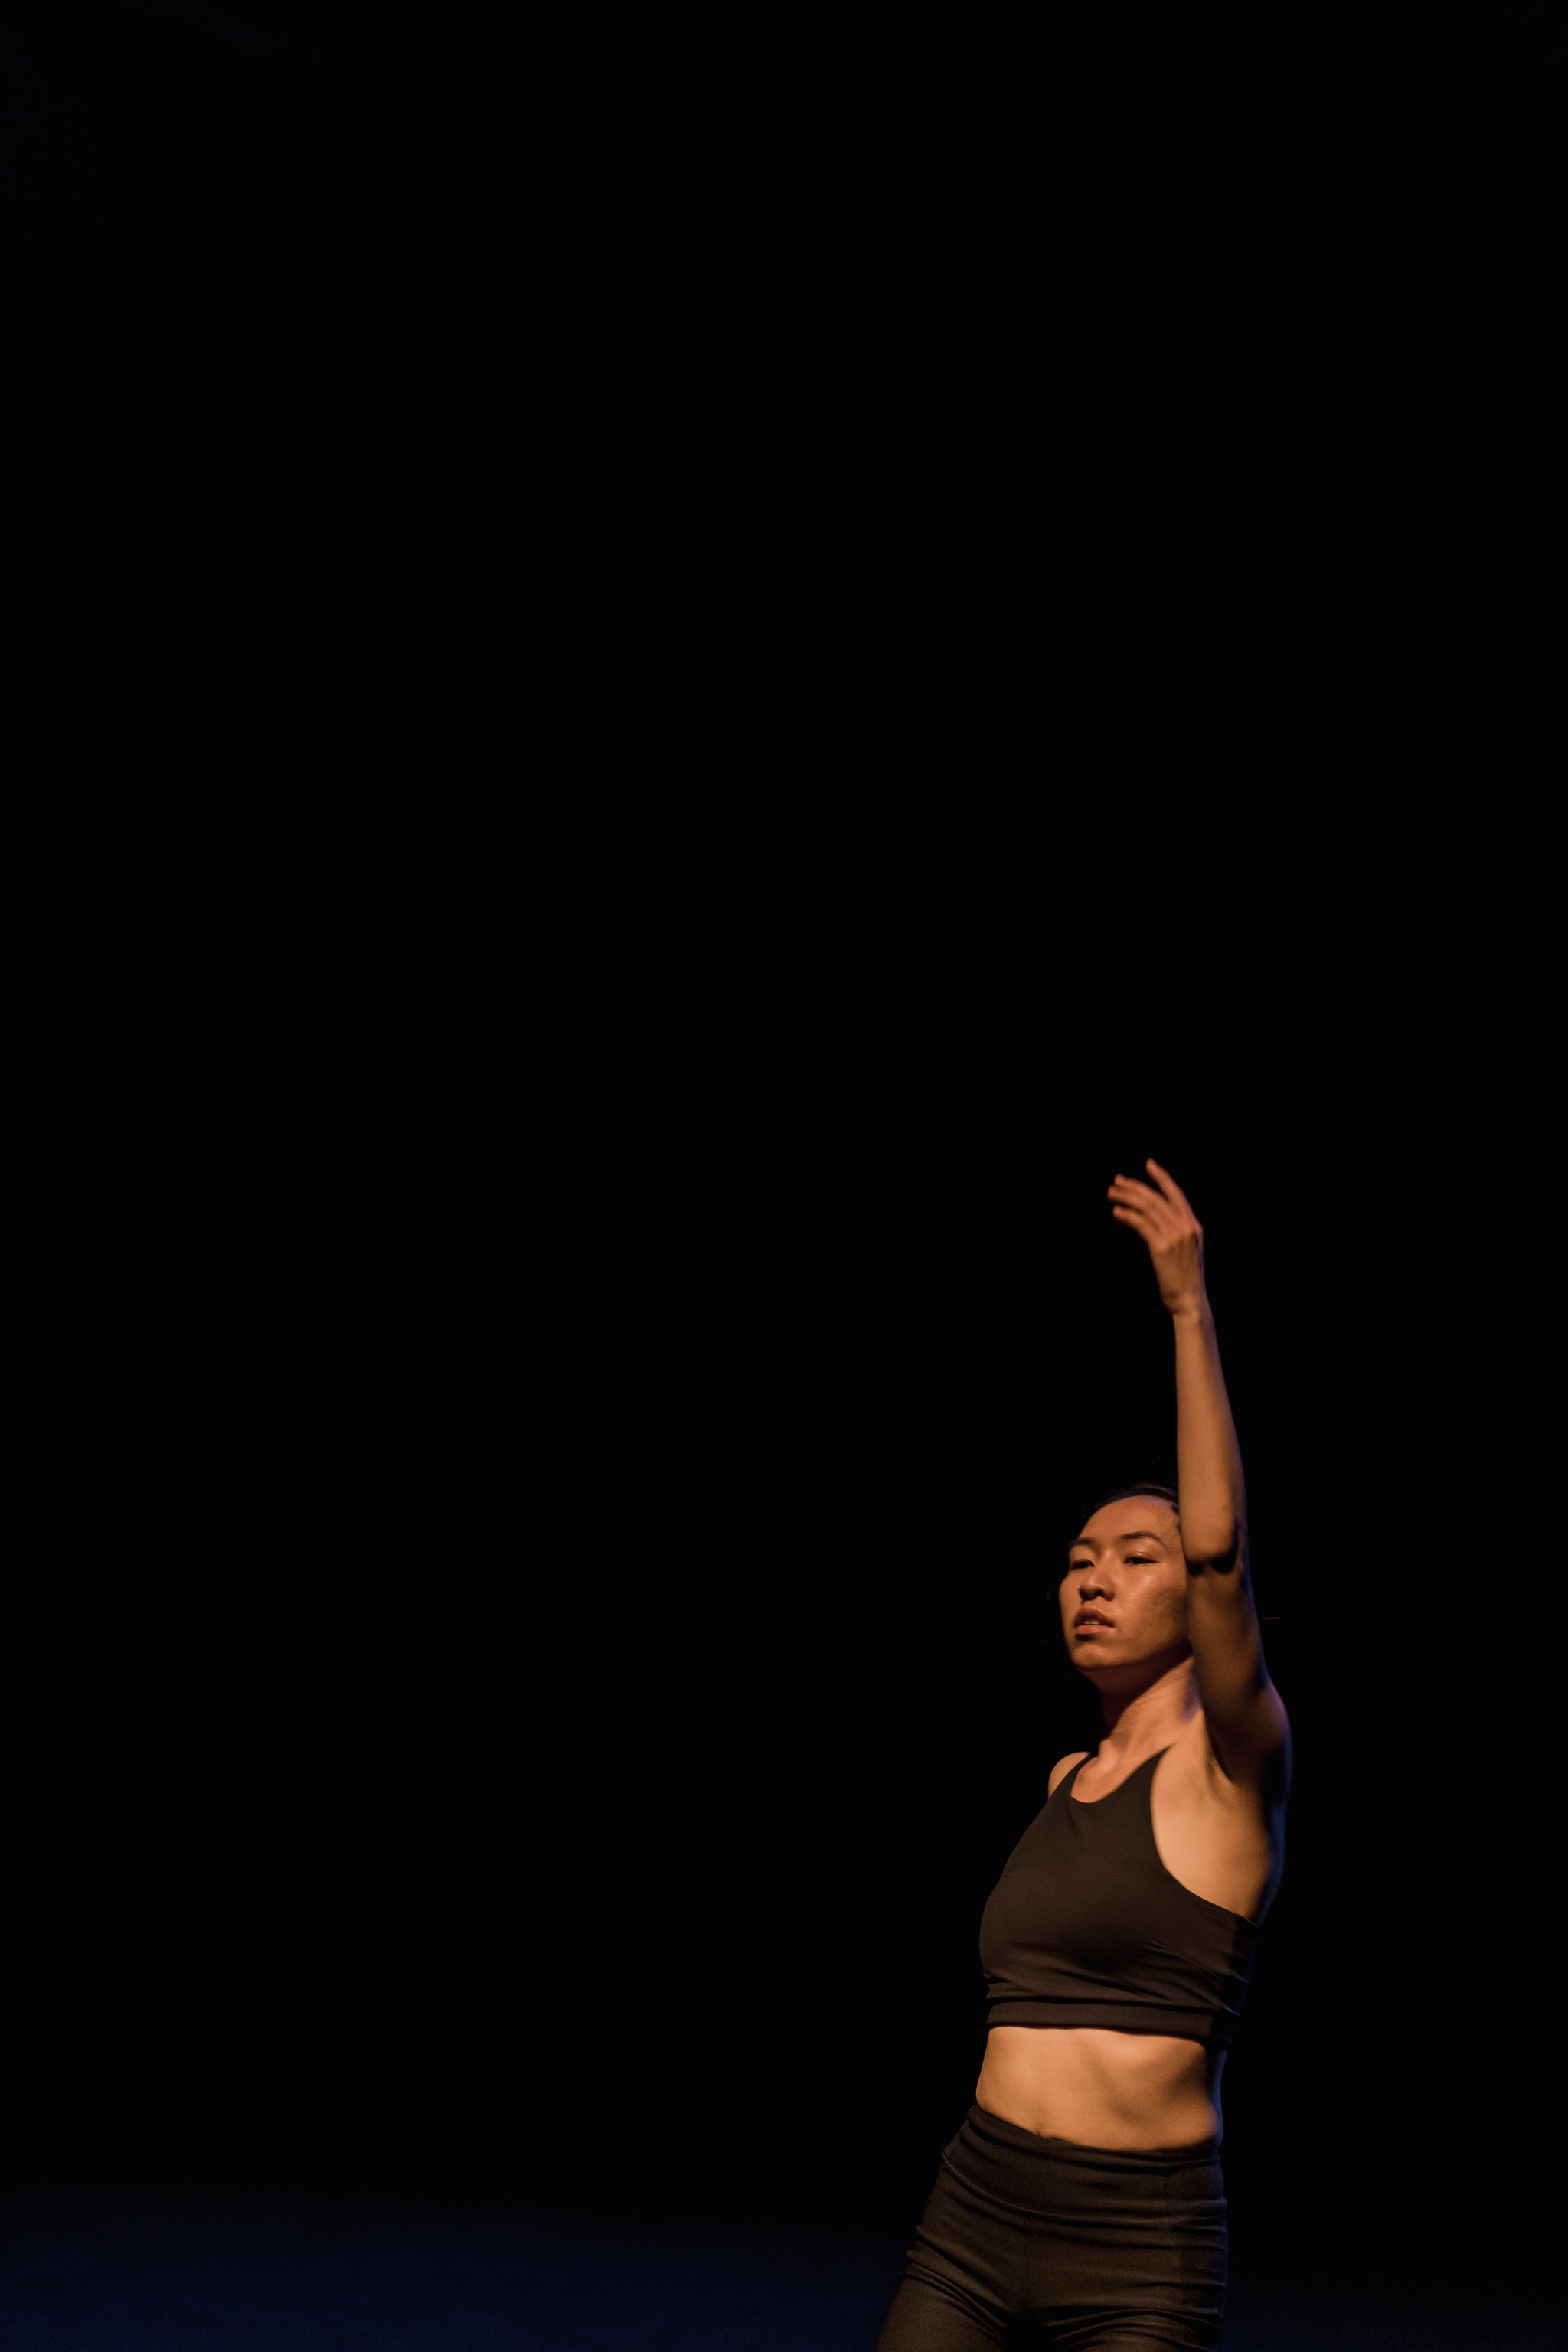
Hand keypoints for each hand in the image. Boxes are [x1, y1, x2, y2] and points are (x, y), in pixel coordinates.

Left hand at [1108, 1159, 1206, 1315]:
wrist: (1190, 1301)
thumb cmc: (1185, 1279)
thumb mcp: (1187, 1251)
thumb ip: (1177, 1232)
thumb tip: (1157, 1218)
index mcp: (1194, 1226)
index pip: (1176, 1194)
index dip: (1162, 1177)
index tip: (1149, 1164)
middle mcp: (1186, 1227)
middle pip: (1157, 1197)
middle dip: (1135, 1186)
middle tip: (1117, 1180)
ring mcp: (1175, 1236)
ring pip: (1147, 1207)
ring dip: (1127, 1198)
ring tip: (1111, 1193)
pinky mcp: (1161, 1247)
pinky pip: (1141, 1224)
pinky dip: (1127, 1215)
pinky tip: (1116, 1212)